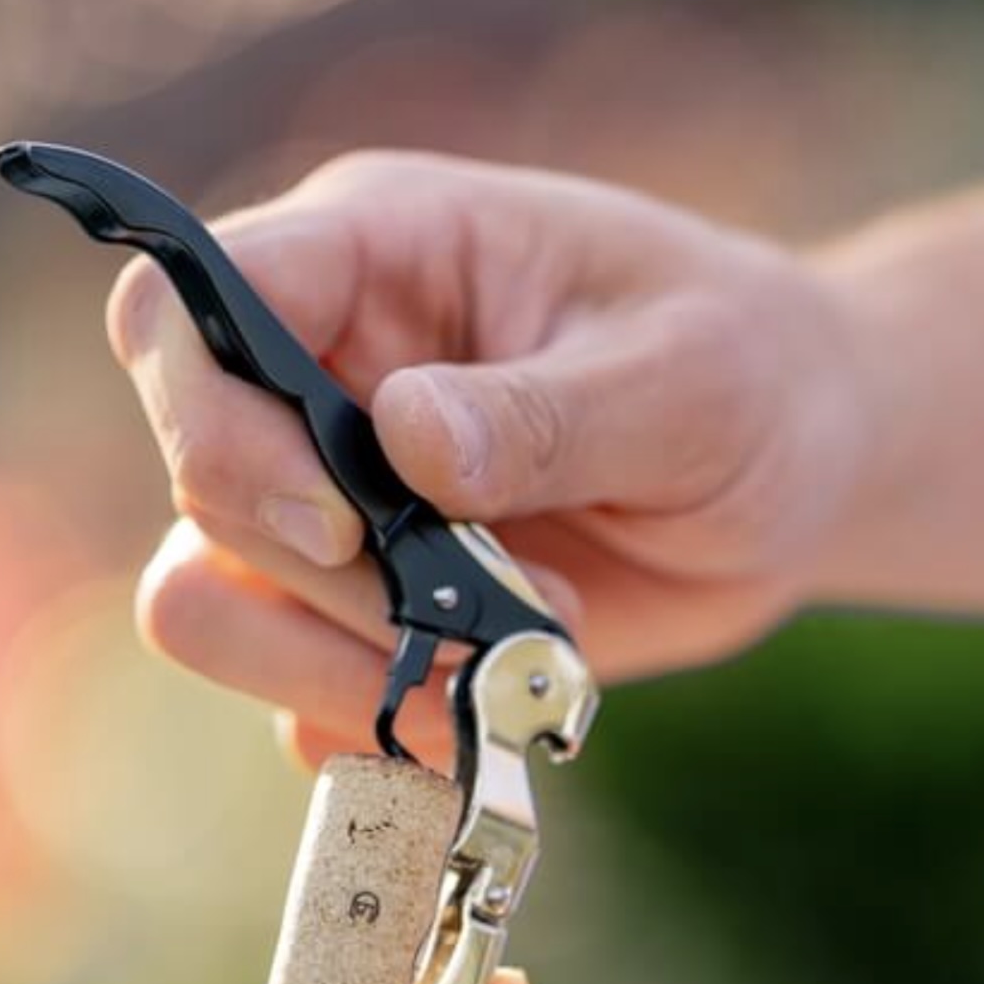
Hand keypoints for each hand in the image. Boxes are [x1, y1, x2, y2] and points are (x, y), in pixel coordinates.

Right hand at [108, 152, 869, 765]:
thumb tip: (407, 439)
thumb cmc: (749, 374)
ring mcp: (328, 501)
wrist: (800, 469)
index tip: (344, 527)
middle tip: (493, 611)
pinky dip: (382, 729)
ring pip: (208, 606)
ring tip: (499, 672)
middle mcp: (321, 375)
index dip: (216, 425)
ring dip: (342, 669)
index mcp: (376, 254)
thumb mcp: (685, 378)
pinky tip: (492, 710)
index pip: (184, 311)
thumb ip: (546, 412)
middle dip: (333, 582)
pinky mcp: (360, 613)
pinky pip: (295, 700)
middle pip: (199, 486)